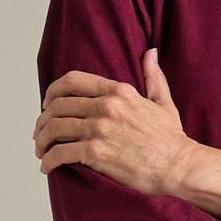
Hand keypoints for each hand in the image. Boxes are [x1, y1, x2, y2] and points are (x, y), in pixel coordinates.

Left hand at [36, 48, 200, 196]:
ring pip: (54, 129)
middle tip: (40, 134)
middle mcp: (105, 106)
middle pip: (58, 106)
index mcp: (118, 91)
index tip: (47, 105)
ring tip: (41, 152)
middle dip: (43, 121)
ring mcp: (99, 129)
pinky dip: (49, 161)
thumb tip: (151, 53)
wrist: (180, 165)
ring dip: (42, 141)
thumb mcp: (163, 102)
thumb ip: (153, 77)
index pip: (72, 81)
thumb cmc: (171, 139)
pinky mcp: (96, 153)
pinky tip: (47, 167)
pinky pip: (60, 153)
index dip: (52, 92)